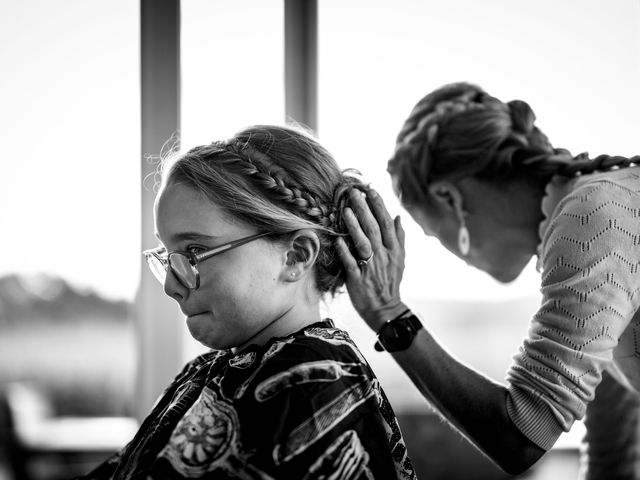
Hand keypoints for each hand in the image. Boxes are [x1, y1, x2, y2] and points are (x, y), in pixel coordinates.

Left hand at [335, 188, 407, 330]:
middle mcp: (383, 256)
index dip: (379, 206)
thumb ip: (399, 237)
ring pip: (363, 243)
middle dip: (365, 209)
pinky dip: (345, 251)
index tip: (371, 191)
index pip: (387, 223)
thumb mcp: (400, 259)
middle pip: (374, 228)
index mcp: (393, 250)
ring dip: (354, 226)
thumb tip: (398, 216)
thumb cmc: (390, 282)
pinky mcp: (358, 279)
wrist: (386, 309)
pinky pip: (351, 263)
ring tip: (346, 209)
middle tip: (354, 192)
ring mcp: (370, 267)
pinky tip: (338, 239)